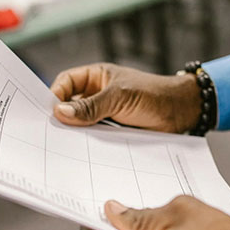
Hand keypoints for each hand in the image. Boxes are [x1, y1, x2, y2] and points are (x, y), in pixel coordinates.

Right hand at [50, 63, 201, 132]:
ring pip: (80, 125)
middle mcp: (96, 95)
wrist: (180, 113)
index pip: (65, 83)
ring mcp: (103, 115)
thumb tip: (61, 112)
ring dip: (75, 134)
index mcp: (95, 77)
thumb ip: (91, 106)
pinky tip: (82, 152)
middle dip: (61, 118)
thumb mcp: (119, 97)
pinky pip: (93, 139)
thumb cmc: (154, 95)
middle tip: (51, 132)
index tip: (48, 112)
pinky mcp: (111, 133)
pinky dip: (88, 145)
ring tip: (64, 145)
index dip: (55, 95)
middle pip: (69, 106)